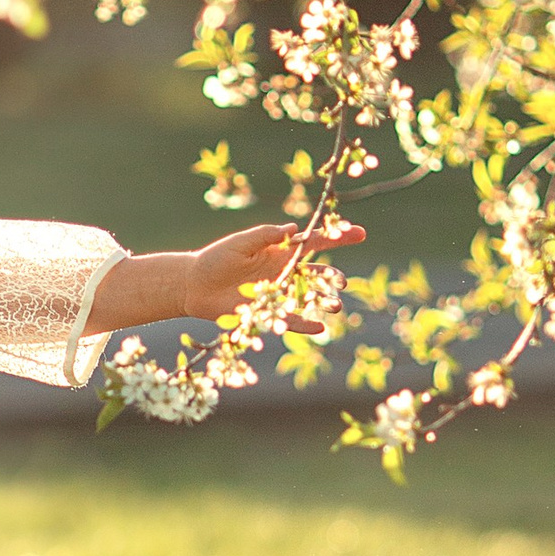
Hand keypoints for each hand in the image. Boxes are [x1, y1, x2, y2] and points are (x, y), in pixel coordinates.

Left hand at [182, 218, 362, 331]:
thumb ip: (267, 236)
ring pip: (308, 297)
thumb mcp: (241, 243)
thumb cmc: (216, 258)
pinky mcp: (267, 312)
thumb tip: (294, 228)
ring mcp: (278, 293)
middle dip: (331, 277)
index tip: (360, 233)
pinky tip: (320, 327)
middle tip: (340, 280)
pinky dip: (305, 324)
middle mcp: (284, 272)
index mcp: (280, 251)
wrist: (194, 285)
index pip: (314, 243)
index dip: (336, 237)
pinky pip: (291, 319)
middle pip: (316, 273)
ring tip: (335, 305)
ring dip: (323, 301)